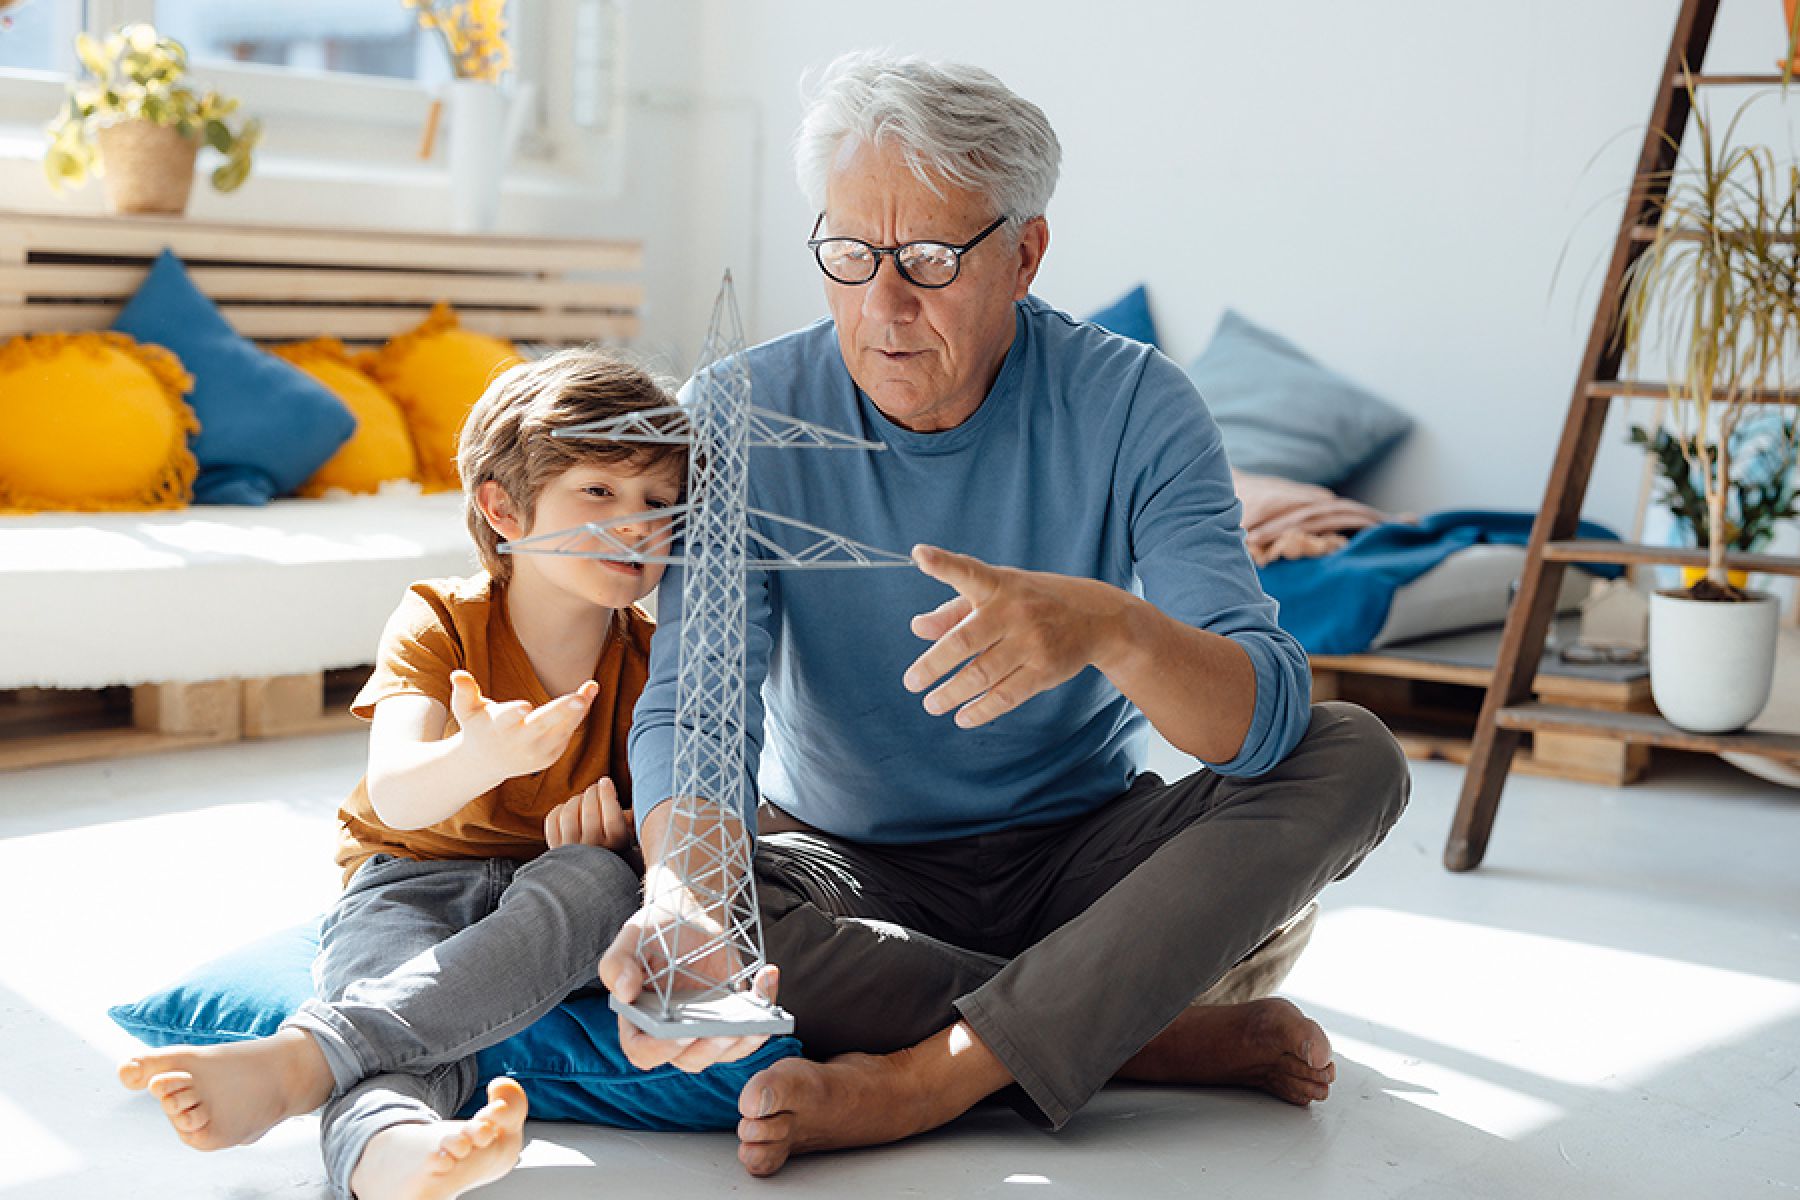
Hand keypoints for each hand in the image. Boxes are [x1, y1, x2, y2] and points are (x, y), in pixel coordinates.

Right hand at [449, 670, 597, 779]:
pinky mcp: (551, 755)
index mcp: (498, 729)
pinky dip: (580, 714)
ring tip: (591, 687)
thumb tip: (457, 674)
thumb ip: (464, 693)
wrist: (486, 763)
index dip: (514, 713)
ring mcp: (537, 752)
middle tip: (579, 699)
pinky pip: (568, 732)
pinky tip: (589, 693)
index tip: (525, 706)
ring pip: (562, 728)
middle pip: (542, 725)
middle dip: (561, 712)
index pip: (506, 720)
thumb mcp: (466, 711)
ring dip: (579, 709)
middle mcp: (519, 742)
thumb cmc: (478, 727)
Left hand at [545, 777, 633, 850]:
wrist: (596, 873)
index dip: (607, 794)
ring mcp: (571, 850)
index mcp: (616, 846)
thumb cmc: (617, 845)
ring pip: (569, 815)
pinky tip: (570, 810)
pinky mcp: (555, 848)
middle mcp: (593, 851)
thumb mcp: (631, 833)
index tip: (606, 781)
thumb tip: (626, 790)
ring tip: (583, 799)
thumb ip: (631, 815)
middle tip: (596, 787)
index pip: (611, 816)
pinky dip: (559, 809)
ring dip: (576, 800)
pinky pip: (553, 820)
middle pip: (590, 812)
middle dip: (592, 792)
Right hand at [598, 894, 781, 1073]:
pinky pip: (750, 1027)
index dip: (662, 1050)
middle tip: (727, 1031)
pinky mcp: (731, 1018)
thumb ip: (616, 964)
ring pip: (725, 1051)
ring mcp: (704, 1028)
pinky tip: (767, 977)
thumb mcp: (630, 938)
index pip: (644, 1052)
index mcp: (640, 1021)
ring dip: (744, 1040)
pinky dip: (765, 1008)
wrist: (688, 916)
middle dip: (710, 1049)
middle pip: (690, 1059)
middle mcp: (672, 1033)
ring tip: (757, 1016)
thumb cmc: (654, 930)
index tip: (682, 1034)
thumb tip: (623, 993)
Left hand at [902, 544, 1129, 727]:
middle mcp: (1013, 612)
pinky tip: (962, 717)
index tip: (921, 554)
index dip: (943, 564)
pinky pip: (1006, 696)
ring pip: (981, 675)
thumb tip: (916, 628)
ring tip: (931, 704)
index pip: (968, 572)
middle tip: (911, 682)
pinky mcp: (1045, 670)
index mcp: (998, 585)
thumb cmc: (1031, 602)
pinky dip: (981, 711)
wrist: (1097, 617)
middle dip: (932, 665)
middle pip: (964, 641)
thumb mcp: (998, 594)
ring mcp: (1031, 642)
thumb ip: (954, 610)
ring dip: (950, 694)